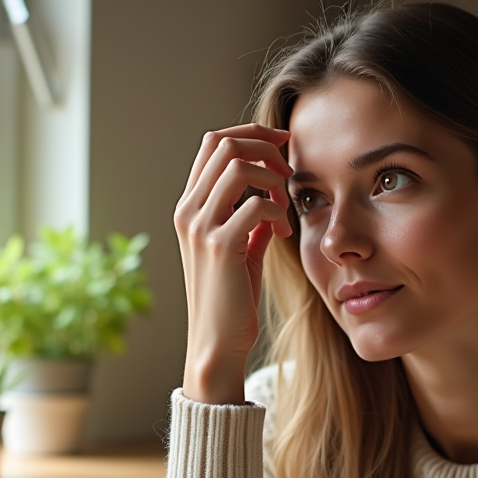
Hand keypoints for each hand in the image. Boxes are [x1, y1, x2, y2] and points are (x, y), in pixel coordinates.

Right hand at [174, 123, 293, 403]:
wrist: (218, 342)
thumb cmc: (231, 299)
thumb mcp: (240, 251)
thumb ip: (250, 223)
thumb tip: (271, 202)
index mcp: (190, 206)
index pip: (213, 143)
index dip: (251, 135)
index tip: (282, 144)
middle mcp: (188, 210)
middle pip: (224, 144)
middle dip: (265, 146)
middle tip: (290, 169)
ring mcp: (200, 227)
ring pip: (237, 166)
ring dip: (272, 176)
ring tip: (286, 202)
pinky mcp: (220, 247)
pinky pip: (256, 205)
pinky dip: (278, 211)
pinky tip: (284, 234)